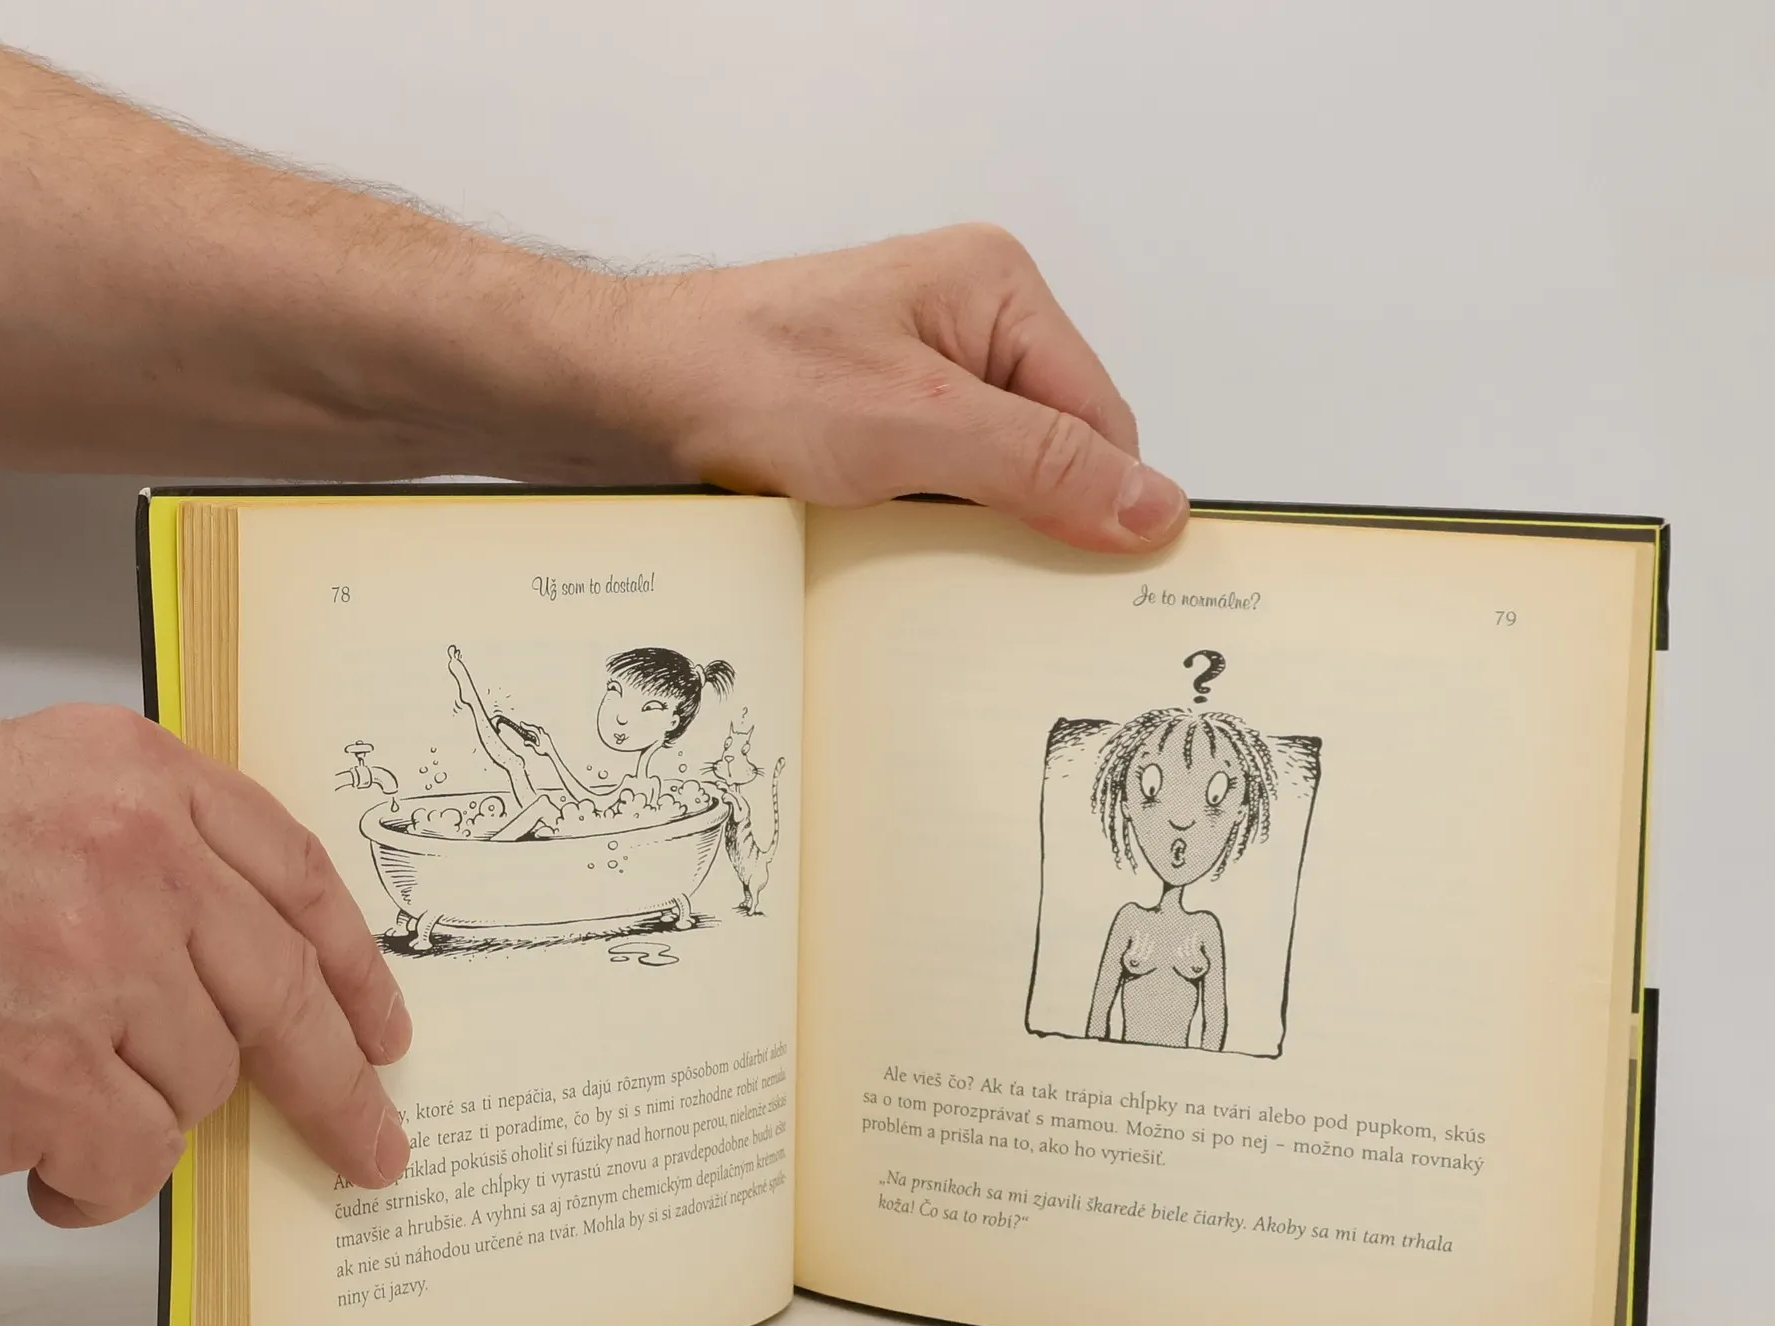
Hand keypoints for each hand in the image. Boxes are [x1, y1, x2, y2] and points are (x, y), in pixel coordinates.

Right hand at [0, 705, 410, 1226]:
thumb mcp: (33, 786)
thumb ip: (151, 848)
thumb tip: (246, 972)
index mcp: (140, 779)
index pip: (300, 877)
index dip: (357, 966)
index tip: (385, 1029)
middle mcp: (138, 863)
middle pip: (285, 995)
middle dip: (340, 1087)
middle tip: (373, 1146)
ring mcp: (96, 969)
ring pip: (198, 1085)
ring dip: (143, 1113)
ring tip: (50, 1091)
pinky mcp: (45, 1073)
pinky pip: (132, 1155)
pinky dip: (97, 1178)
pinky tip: (38, 1155)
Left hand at [591, 225, 1188, 553]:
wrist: (619, 393)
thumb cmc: (742, 378)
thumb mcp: (915, 428)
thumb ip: (1040, 466)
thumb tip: (1155, 508)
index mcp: (998, 292)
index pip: (1101, 420)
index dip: (1095, 505)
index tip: (1083, 584)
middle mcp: (968, 327)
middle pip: (1053, 457)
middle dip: (1026, 523)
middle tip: (978, 576)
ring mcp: (919, 379)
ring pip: (995, 488)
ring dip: (967, 538)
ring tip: (912, 557)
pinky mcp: (877, 427)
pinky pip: (938, 499)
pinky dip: (923, 538)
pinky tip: (885, 555)